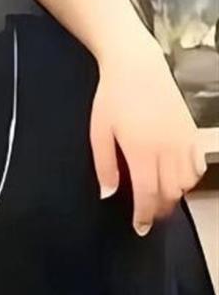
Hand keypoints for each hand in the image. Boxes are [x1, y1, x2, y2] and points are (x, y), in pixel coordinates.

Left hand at [90, 44, 206, 235]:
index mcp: (141, 150)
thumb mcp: (99, 130)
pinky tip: (175, 177)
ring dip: (174, 195)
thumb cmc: (112, 97)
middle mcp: (167, 150)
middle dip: (158, 209)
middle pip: (169, 193)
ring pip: (186, 183)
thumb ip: (105, 165)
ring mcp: (183, 141)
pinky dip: (189, 178)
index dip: (144, 215)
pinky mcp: (192, 133)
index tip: (140, 228)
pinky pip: (197, 166)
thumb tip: (108, 194)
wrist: (136, 66)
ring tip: (158, 196)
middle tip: (146, 214)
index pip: (147, 194)